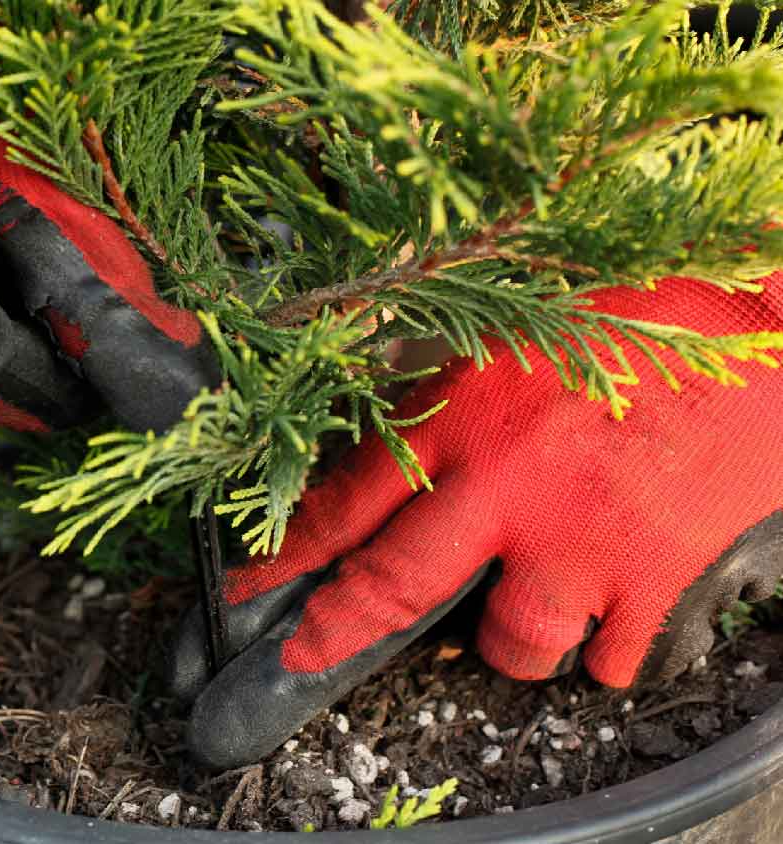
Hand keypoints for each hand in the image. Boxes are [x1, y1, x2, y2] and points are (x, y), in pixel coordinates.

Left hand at [166, 276, 782, 767]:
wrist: (765, 338)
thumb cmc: (642, 320)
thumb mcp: (515, 341)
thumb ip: (448, 402)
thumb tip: (389, 454)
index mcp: (462, 419)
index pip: (344, 502)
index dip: (285, 554)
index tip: (248, 590)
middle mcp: (503, 491)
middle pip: (393, 586)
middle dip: (334, 631)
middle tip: (299, 658)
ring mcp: (576, 545)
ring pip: (506, 645)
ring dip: (500, 648)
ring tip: (513, 621)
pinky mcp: (651, 580)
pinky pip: (609, 659)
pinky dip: (602, 654)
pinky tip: (607, 625)